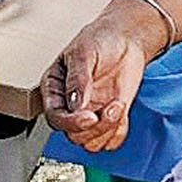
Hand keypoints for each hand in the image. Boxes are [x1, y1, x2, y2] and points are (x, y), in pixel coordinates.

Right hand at [42, 0, 169, 150]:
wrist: (126, 39)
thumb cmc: (100, 39)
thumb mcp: (84, 52)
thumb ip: (78, 79)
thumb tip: (75, 105)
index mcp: (54, 88)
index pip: (55, 117)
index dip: (71, 122)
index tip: (90, 117)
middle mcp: (69, 105)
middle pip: (73, 135)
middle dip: (95, 126)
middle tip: (111, 107)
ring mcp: (89, 114)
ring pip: (90, 143)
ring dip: (108, 129)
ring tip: (117, 106)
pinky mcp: (107, 120)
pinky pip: (109, 142)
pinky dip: (118, 132)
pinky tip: (121, 111)